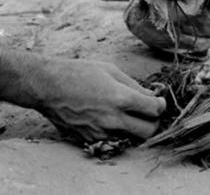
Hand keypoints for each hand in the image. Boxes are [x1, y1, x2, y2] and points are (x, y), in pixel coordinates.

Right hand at [0, 50, 165, 142]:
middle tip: (149, 112)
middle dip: (154, 122)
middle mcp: (112, 119)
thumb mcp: (110, 70)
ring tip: (128, 114)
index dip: (161, 105)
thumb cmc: (79, 72)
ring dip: (135, 129)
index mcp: (120, 98)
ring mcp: (101, 132)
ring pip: (131, 139)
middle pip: (148, 131)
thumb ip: (133, 85)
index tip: (158, 101)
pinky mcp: (90, 140)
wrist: (48, 86)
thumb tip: (151, 95)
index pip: (154, 110)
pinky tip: (111, 118)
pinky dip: (118, 132)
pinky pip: (113, 140)